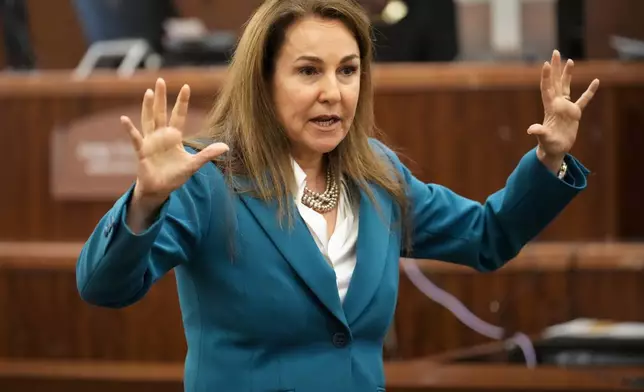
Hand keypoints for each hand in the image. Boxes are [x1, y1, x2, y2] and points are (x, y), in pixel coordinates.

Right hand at [121, 78, 228, 203]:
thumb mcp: (193, 164)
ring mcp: (150, 142)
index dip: (182, 102)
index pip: (178, 115)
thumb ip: (207, 154)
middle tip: (160, 81)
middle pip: (161, 113)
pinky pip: (136, 139)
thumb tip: (226, 147)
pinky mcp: (142, 152)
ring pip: (148, 120)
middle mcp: (161, 136)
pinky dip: (130, 130)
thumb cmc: (175, 176)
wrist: (160, 189)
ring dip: (148, 107)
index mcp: (174, 136)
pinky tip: (124, 120)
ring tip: (148, 93)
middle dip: (161, 98)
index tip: (186, 86)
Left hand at [527, 50, 599, 171]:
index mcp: (550, 108)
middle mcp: (556, 104)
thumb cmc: (548, 145)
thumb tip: (531, 129)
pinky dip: (589, 91)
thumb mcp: (544, 139)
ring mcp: (565, 108)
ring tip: (569, 60)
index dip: (547, 77)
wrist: (554, 150)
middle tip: (555, 52)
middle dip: (556, 68)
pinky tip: (595, 81)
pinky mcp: (574, 113)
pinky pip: (583, 100)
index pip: (547, 89)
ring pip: (566, 87)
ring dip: (567, 74)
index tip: (546, 64)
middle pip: (556, 82)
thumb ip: (539, 132)